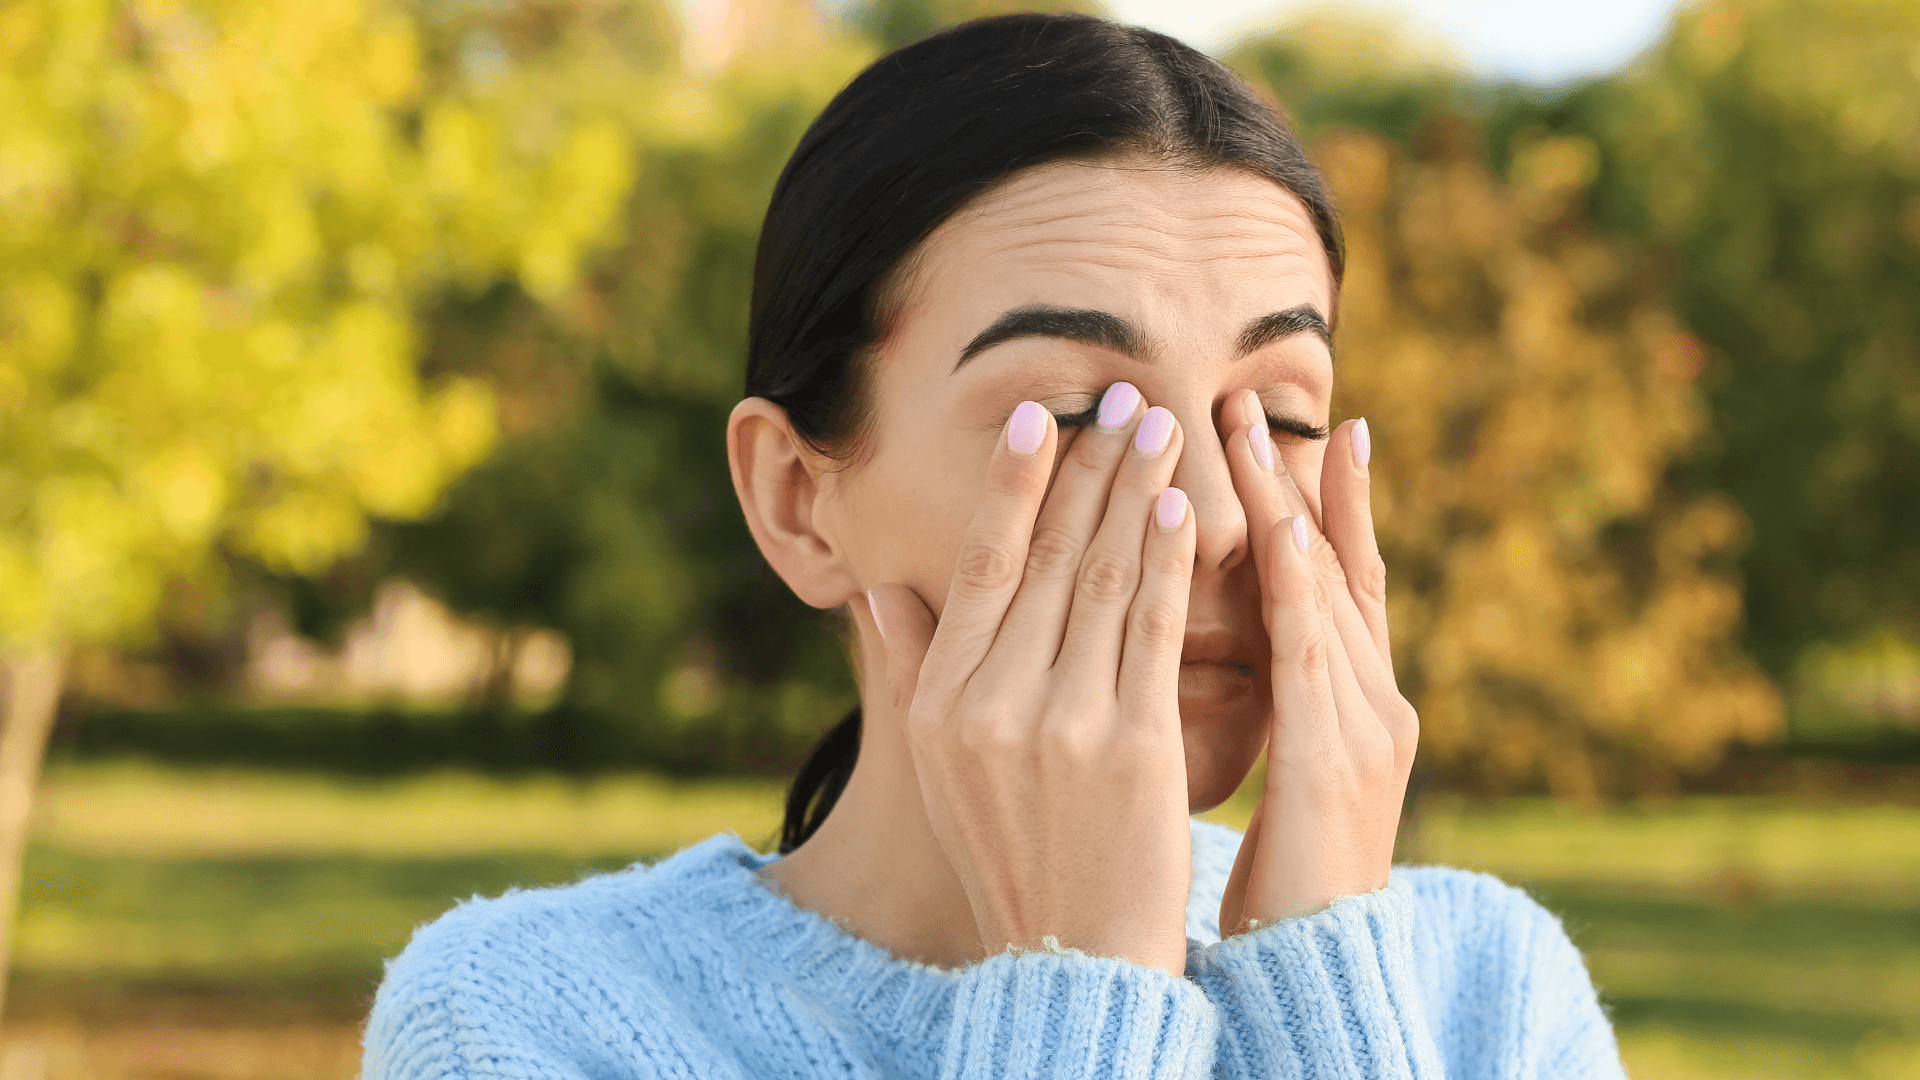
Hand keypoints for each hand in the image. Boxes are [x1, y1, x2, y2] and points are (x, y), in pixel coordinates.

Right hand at [866, 387, 1196, 976]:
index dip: (1014, 484)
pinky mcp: (1135, 745)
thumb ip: (911, 669)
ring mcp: (1064, 723)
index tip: (1041, 417)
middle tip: (1127, 395)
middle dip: (1092, 467)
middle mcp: (993, 703)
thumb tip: (881, 585)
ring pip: (1106, 579)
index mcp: (943, 701)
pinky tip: (1187, 510)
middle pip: (1050, 557)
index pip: (983, 566)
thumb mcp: (937, 766)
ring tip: (1165, 428)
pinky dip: (1171, 564)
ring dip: (1139, 493)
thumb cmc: (1011, 850)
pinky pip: (1156, 632)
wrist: (1074, 957)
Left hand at [1217, 390, 1418, 932]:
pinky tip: (1270, 530)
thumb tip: (1213, 646)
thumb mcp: (1282, 776)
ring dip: (1291, 506)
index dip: (1315, 506)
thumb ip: (1270, 706)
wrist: (1319, 974)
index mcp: (1352, 706)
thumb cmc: (1284, 882)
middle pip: (1338, 567)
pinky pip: (1310, 655)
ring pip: (1327, 592)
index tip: (1289, 431)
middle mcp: (1374, 702)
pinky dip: (1295, 584)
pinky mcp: (1338, 762)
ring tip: (1258, 432)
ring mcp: (1366, 728)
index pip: (1333, 583)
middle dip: (1300, 480)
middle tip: (1257, 399)